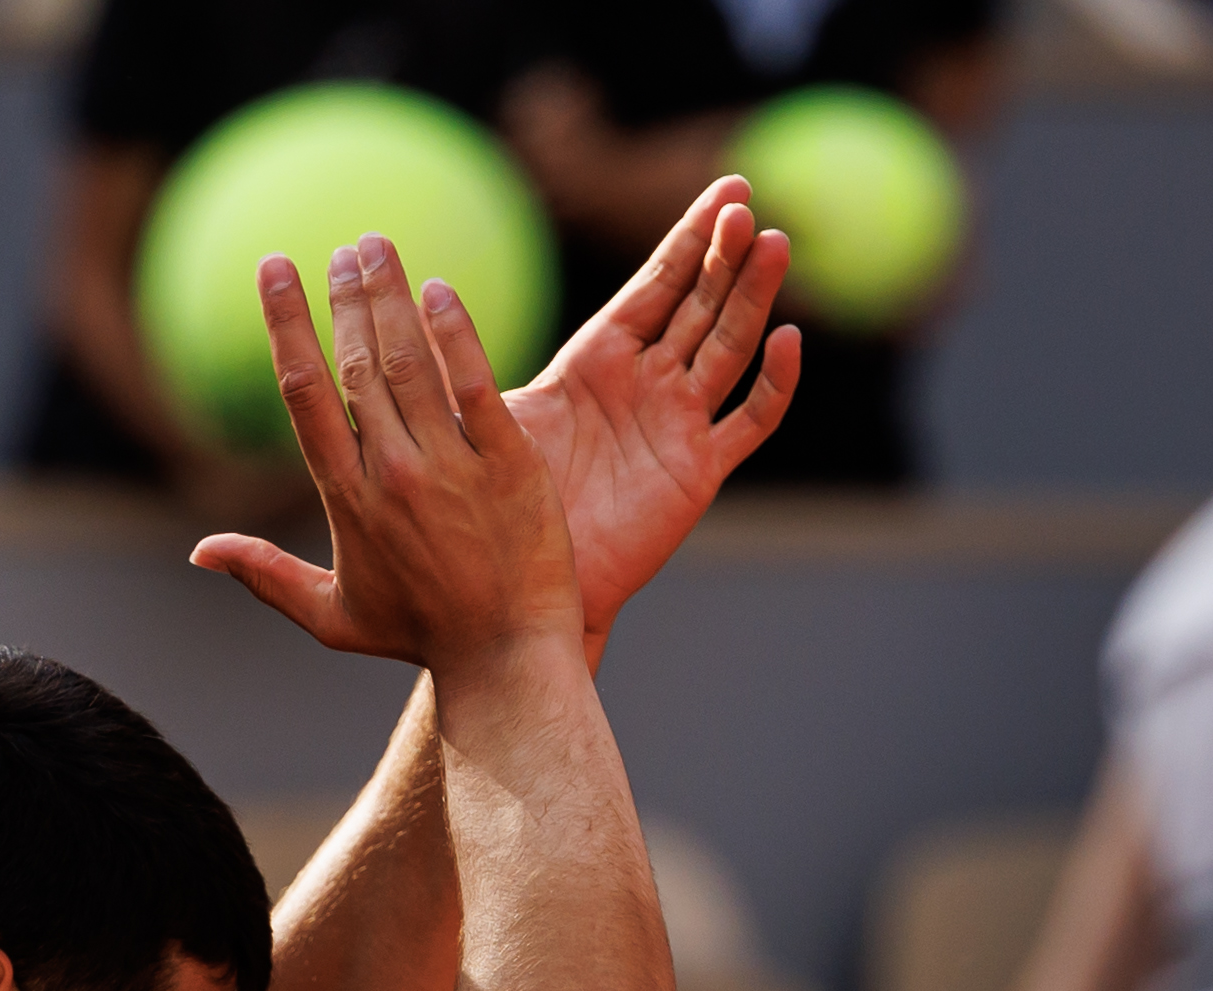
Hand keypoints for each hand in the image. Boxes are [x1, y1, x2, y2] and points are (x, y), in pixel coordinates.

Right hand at [189, 235, 583, 672]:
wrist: (506, 662)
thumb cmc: (422, 638)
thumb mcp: (332, 616)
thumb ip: (265, 575)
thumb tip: (200, 553)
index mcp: (346, 499)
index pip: (303, 392)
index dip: (286, 322)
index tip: (276, 268)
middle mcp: (391, 474)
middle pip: (355, 363)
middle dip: (344, 296)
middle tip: (344, 248)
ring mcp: (451, 468)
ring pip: (409, 362)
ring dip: (390, 296)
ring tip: (379, 247)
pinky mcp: (510, 465)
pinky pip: (476, 385)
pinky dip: (454, 334)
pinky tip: (439, 289)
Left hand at [505, 177, 800, 656]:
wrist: (529, 582)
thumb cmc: (505, 501)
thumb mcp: (488, 417)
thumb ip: (468, 361)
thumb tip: (424, 296)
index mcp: (601, 359)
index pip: (657, 282)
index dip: (691, 236)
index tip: (728, 187)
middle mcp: (649, 382)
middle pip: (701, 303)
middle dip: (726, 255)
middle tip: (747, 206)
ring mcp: (680, 423)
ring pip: (730, 346)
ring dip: (753, 298)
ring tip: (774, 245)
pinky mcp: (699, 471)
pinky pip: (749, 423)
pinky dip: (773, 385)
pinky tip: (788, 341)